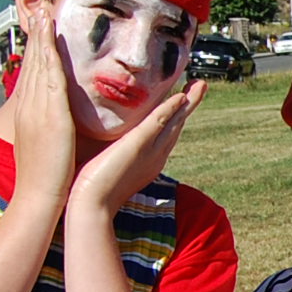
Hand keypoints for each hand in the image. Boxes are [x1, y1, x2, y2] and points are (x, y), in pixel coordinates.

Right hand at [10, 0, 78, 205]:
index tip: (41, 29)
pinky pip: (50, 80)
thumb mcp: (47, 144)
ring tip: (45, 14)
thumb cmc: (46, 175)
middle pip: (32, 64)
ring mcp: (37, 109)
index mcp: (31, 112)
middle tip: (40, 10)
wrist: (38, 196)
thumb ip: (53, 128)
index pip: (33, 74)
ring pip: (39, 67)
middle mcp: (30, 107)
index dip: (36, 50)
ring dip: (41, 39)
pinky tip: (52, 41)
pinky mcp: (48, 115)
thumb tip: (61, 120)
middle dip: (36, 36)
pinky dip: (49, 58)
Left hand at [67, 80, 204, 217]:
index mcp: (147, 161)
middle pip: (176, 125)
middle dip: (188, 106)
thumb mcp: (103, 167)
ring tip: (200, 85)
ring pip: (174, 121)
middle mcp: (154, 156)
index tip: (180, 100)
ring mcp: (149, 151)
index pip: (163, 134)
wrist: (91, 206)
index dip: (174, 116)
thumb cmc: (91, 192)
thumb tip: (93, 141)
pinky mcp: (138, 145)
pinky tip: (180, 96)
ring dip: (188, 102)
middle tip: (200, 86)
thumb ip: (105, 153)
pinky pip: (159, 122)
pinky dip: (171, 109)